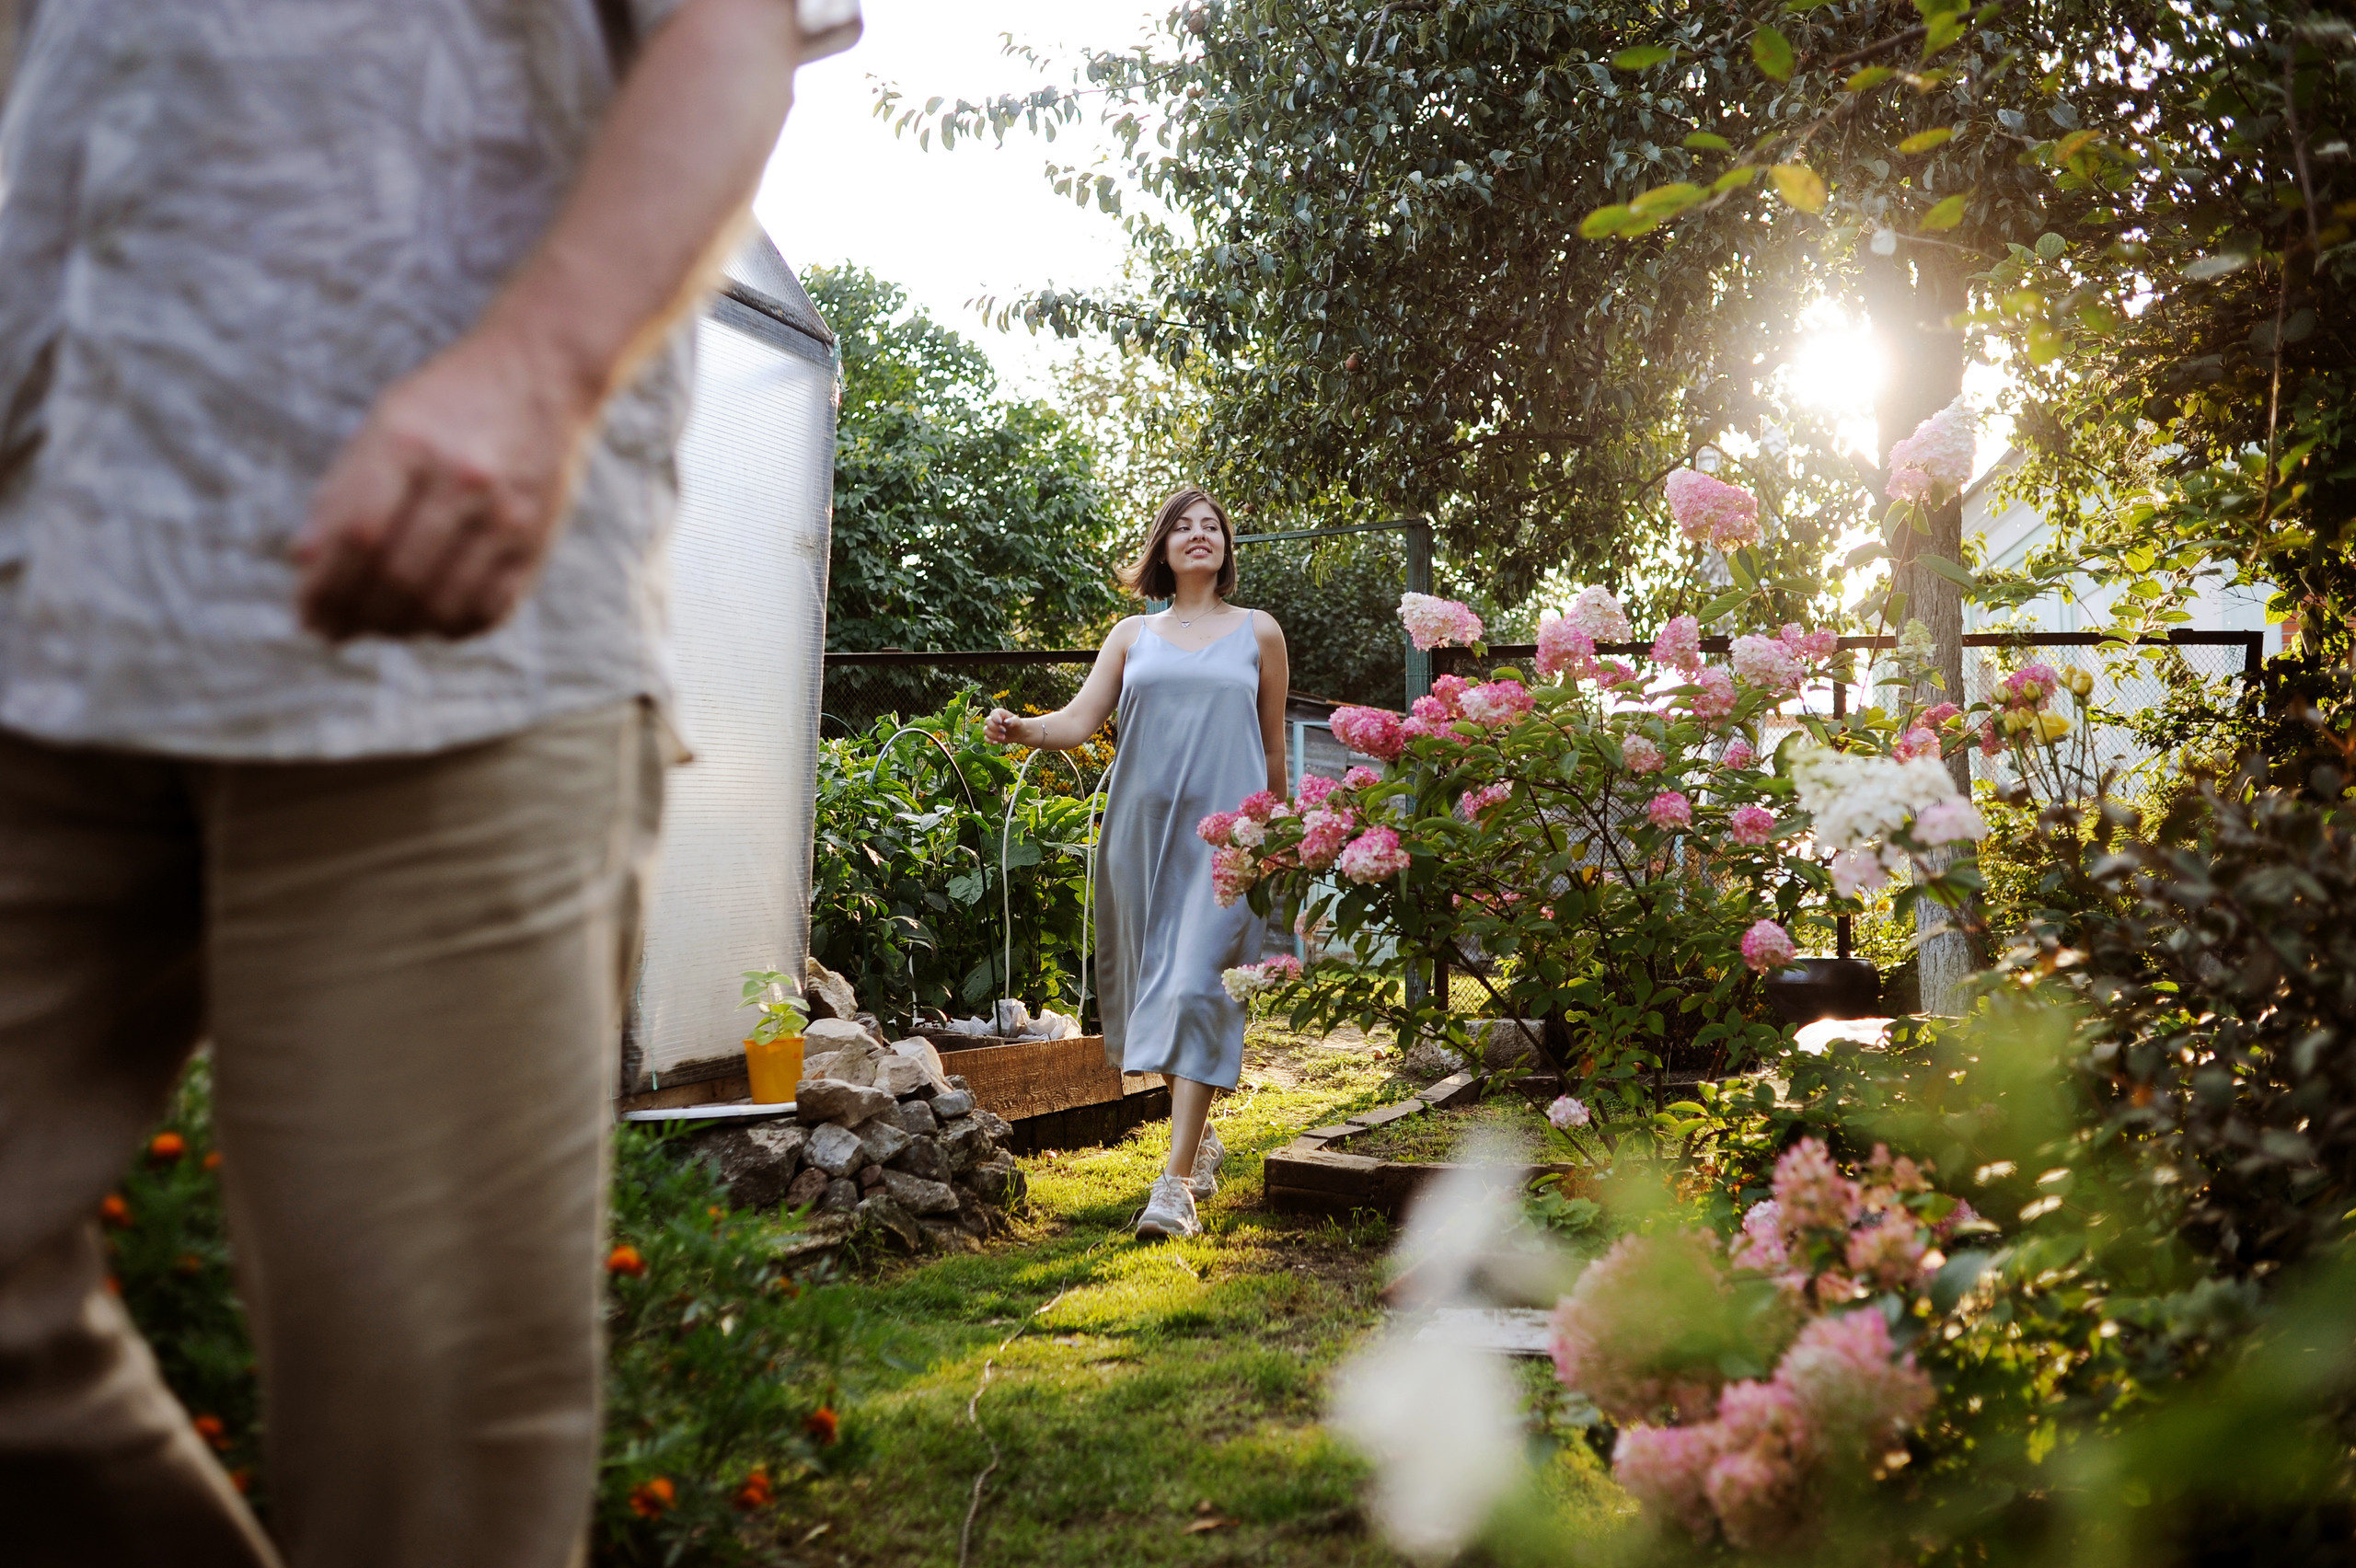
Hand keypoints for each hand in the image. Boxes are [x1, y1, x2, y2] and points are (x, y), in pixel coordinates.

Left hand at [293, 319, 601, 641]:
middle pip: (396, 577)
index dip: (324, 585)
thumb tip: (305, 565)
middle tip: (333, 628)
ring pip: (441, 605)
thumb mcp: (385, 424)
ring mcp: (507, 514)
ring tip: (375, 626)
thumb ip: (342, 490)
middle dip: (353, 615)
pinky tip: (427, 620)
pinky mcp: (537, 540)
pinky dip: (449, 628)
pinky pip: (488, 610)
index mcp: (410, 441)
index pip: (356, 534)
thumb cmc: (447, 402)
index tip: (306, 610)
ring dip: (397, 629)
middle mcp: (462, 480)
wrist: (543, 374)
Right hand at [984, 708, 1027, 745]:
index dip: (995, 717)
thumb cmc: (1017, 724)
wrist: (1018, 733)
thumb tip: (1006, 722)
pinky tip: (997, 742)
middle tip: (1004, 731)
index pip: (993, 713)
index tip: (1000, 722)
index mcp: (999, 713)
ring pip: (985, 731)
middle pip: (987, 721)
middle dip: (994, 727)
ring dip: (993, 735)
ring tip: (1003, 737)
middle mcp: (992, 719)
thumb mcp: (1017, 722)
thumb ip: (1012, 721)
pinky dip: (990, 741)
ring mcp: (990, 728)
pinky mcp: (990, 736)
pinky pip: (986, 739)